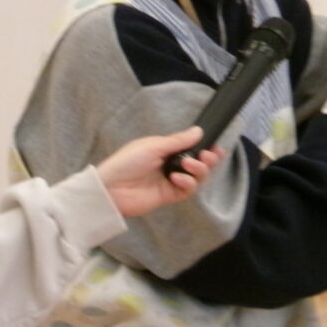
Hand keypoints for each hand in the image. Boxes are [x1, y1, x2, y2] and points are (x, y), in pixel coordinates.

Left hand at [95, 127, 223, 217]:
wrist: (110, 189)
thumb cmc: (127, 162)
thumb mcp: (153, 146)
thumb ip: (178, 141)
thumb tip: (199, 130)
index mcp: (166, 150)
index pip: (191, 148)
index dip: (205, 148)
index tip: (216, 147)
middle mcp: (171, 164)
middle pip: (199, 163)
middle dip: (208, 160)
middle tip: (208, 156)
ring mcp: (171, 181)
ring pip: (197, 177)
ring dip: (198, 170)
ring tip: (190, 166)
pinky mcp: (169, 195)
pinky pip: (187, 190)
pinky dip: (187, 183)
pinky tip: (177, 178)